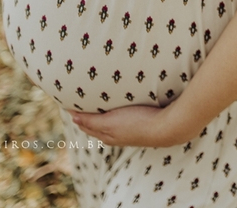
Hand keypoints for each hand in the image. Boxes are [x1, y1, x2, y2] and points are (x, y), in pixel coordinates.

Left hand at [69, 104, 193, 148]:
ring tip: (98, 101)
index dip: (77, 115)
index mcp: (106, 135)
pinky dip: (115, 113)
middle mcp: (115, 136)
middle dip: (87, 115)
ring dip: (102, 114)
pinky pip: (121, 119)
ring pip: (109, 122)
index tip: (70, 101)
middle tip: (81, 99)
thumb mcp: (110, 122)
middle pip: (96, 125)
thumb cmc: (137, 123)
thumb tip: (73, 117)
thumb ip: (91, 121)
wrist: (166, 128)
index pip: (86, 124)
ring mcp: (128, 132)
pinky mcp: (140, 125)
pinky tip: (120, 106)